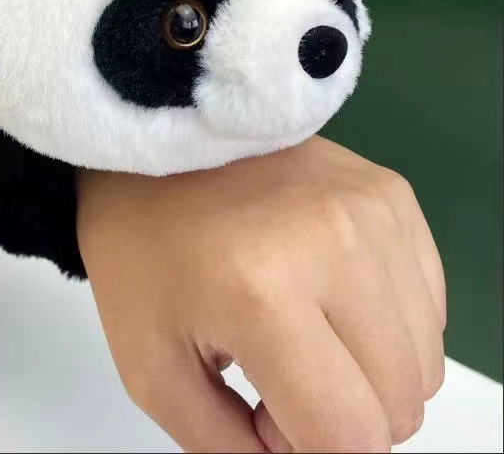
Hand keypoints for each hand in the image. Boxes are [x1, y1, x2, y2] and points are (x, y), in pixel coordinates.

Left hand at [77, 136, 445, 452]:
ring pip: (423, 361)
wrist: (156, 144)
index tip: (259, 411)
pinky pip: (427, 304)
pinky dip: (385, 324)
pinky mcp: (393, 194)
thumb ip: (228, 449)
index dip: (306, 449)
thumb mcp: (153, 368)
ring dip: (368, 372)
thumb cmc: (139, 248)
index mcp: (264, 293)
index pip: (350, 437)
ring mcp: (375, 212)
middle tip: (274, 369)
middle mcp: (339, 245)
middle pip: (399, 406)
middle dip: (339, 415)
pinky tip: (325, 291)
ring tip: (298, 326)